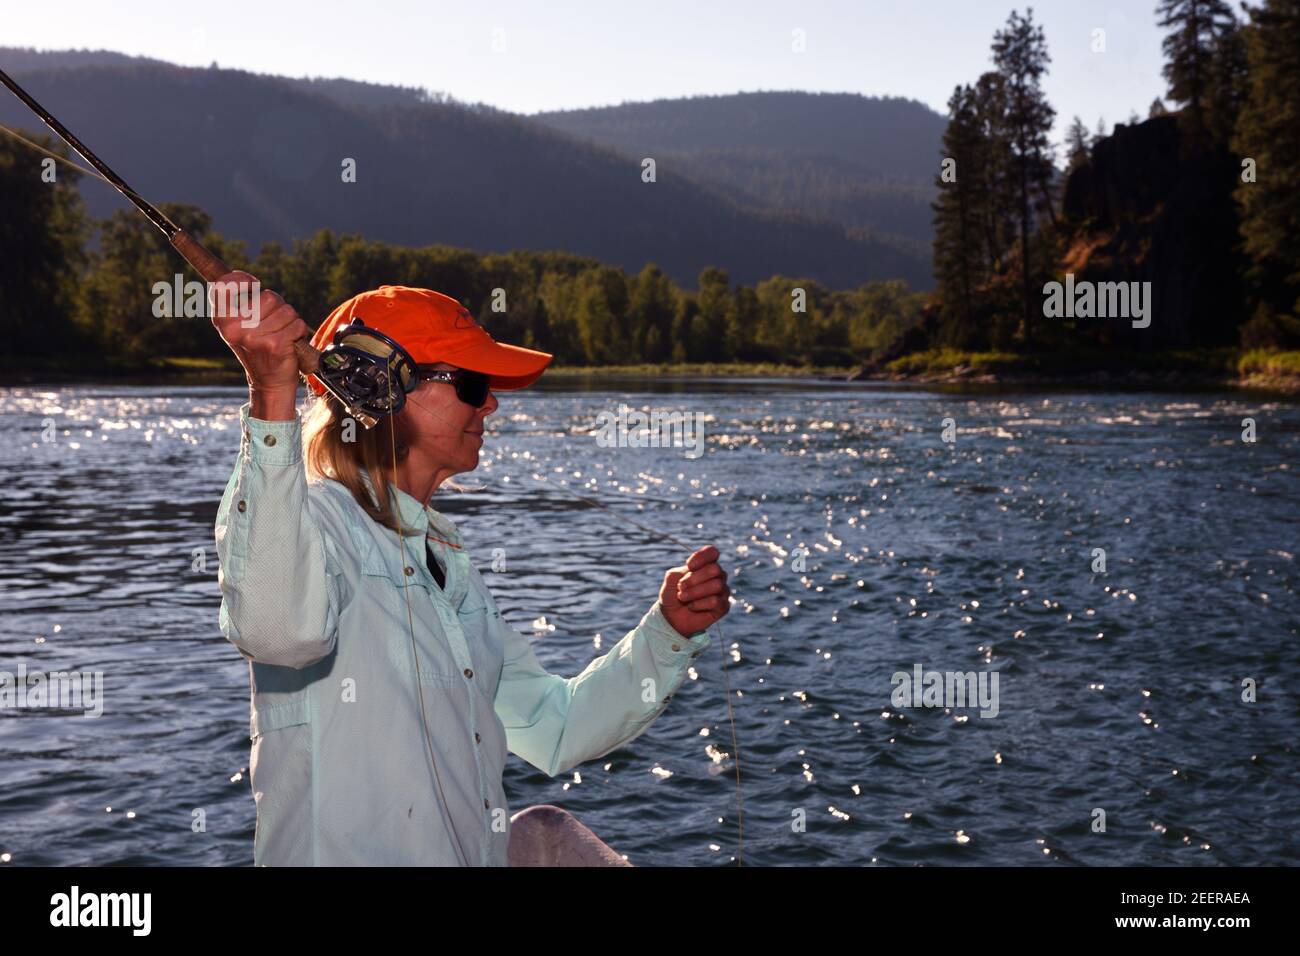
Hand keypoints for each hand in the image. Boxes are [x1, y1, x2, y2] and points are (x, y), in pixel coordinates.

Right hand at [209, 270, 308, 412]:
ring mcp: (254, 337)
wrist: (269, 382)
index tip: (252, 285)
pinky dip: (298, 332)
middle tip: (272, 326)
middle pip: (269, 296)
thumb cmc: (258, 348)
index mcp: (222, 320)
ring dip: (289, 322)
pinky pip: (297, 324)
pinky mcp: (275, 345)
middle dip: (278, 308)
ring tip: (280, 336)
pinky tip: (289, 344)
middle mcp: (234, 328)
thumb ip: (237, 301)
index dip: (241, 279)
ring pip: (286, 310)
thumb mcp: (239, 324)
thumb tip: (235, 274)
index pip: (225, 284)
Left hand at [659, 545, 730, 637]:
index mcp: (706, 564)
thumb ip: (681, 571)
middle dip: (694, 578)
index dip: (702, 557)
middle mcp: (718, 576)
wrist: (672, 616)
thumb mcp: (671, 578)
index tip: (688, 565)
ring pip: (716, 585)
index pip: (713, 552)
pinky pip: (715, 601)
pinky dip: (699, 604)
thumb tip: (693, 573)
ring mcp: (722, 591)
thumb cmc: (672, 594)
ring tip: (682, 597)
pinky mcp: (723, 607)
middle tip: (680, 587)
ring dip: (695, 592)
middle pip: (715, 569)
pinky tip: (691, 607)